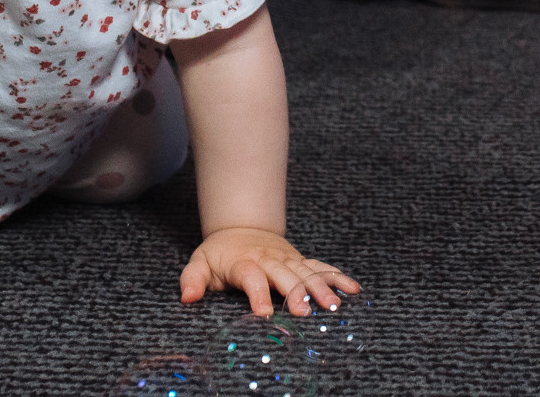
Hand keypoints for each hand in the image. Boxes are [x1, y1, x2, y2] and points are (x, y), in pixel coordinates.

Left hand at [180, 227, 359, 317]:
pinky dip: (336, 276)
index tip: (263, 313)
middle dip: (295, 292)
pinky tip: (352, 288)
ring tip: (333, 304)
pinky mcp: (299, 261)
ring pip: (305, 272)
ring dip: (320, 287)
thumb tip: (186, 298)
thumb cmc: (220, 254)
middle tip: (305, 312)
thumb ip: (192, 280)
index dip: (256, 293)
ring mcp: (287, 259)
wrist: (241, 227)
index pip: (250, 276)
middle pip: (283, 275)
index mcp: (243, 261)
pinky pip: (320, 267)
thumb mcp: (200, 263)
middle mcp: (268, 259)